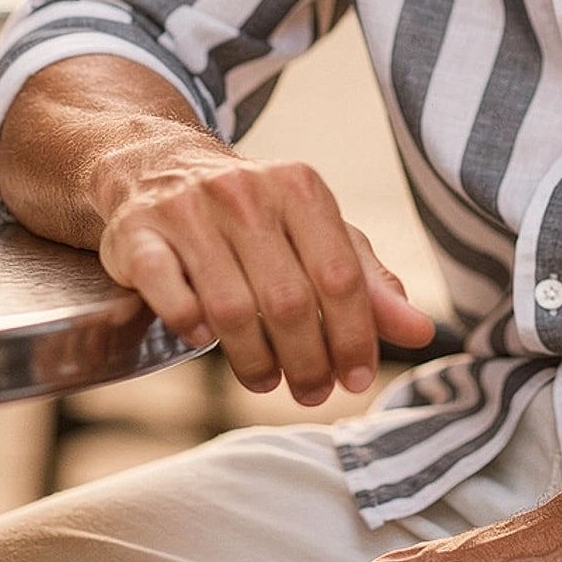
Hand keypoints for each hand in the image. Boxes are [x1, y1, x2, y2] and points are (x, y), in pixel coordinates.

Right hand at [97, 152, 435, 403]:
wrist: (160, 169)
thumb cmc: (256, 217)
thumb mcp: (318, 237)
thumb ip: (369, 284)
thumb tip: (424, 333)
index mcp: (299, 187)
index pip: (340, 274)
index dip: (353, 336)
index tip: (357, 381)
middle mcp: (245, 191)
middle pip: (288, 298)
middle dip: (307, 360)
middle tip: (312, 392)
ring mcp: (188, 210)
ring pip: (230, 306)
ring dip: (253, 358)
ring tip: (266, 379)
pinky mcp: (138, 233)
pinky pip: (166, 288)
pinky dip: (187, 321)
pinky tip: (201, 339)